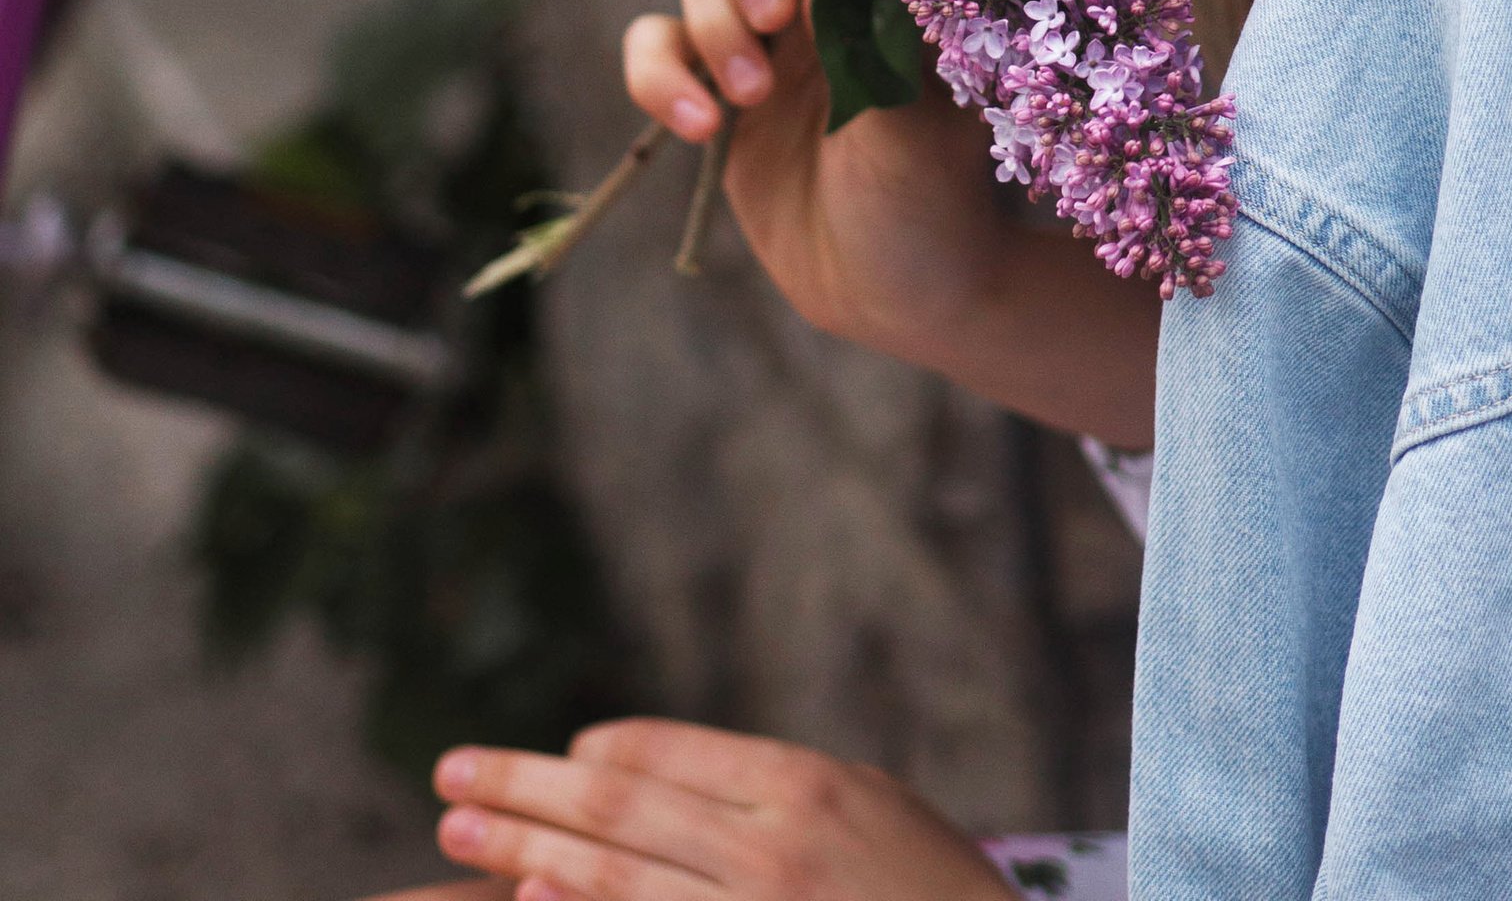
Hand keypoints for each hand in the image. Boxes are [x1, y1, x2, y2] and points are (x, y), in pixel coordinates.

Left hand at [384, 722, 1012, 897]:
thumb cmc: (933, 895)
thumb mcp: (872, 809)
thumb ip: (778, 791)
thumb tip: (665, 776)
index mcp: (802, 785)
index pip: (665, 753)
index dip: (592, 752)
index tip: (546, 757)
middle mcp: (769, 845)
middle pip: (618, 802)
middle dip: (525, 786)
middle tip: (451, 776)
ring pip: (612, 872)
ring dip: (523, 848)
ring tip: (457, 830)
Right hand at [621, 0, 1157, 447]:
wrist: (902, 297)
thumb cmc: (940, 197)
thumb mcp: (925, 117)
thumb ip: (881, 37)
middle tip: (773, 16)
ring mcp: (759, 25)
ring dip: (708, 17)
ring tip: (746, 99)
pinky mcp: (710, 81)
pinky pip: (654, 42)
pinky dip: (660, 74)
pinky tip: (702, 127)